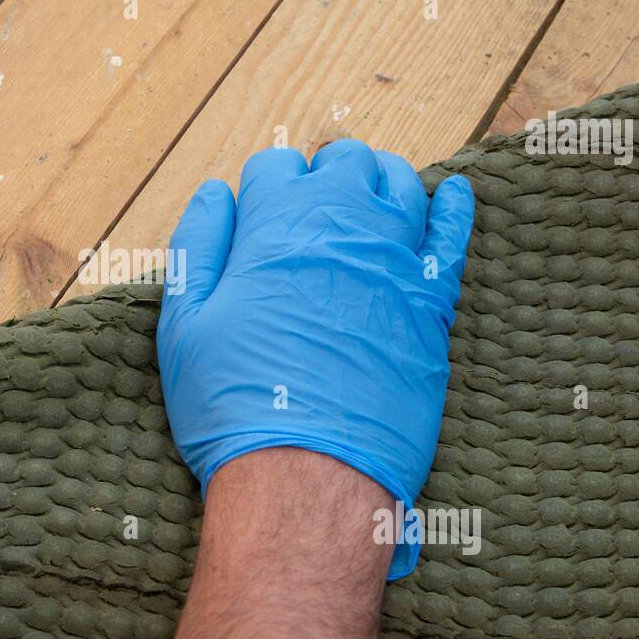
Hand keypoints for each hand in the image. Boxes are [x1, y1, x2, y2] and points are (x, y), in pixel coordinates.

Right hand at [156, 139, 473, 578]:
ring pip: (399, 185)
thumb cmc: (234, 403)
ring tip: (363, 200)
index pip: (275, 165)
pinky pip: (453, 236)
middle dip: (323, 174)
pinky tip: (452, 195)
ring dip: (378, 181)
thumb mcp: (184, 324)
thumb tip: (217, 193)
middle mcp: (343, 226)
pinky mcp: (432, 303)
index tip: (258, 218)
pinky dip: (453, 208)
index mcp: (276, 224)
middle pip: (343, 162)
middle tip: (308, 208)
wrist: (307, 475)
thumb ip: (198, 246)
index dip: (262, 188)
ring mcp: (395, 261)